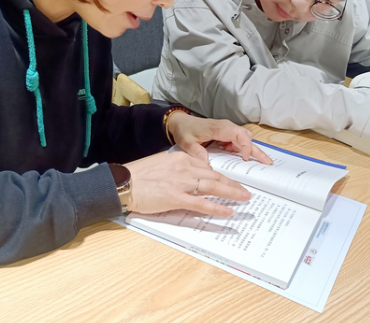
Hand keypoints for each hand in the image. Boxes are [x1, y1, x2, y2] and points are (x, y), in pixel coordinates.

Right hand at [125, 152, 250, 216]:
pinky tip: (228, 211)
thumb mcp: (162, 165)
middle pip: (215, 176)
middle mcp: (184, 167)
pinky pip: (201, 203)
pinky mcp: (176, 198)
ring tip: (245, 198)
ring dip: (232, 193)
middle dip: (232, 184)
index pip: (207, 167)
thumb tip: (192, 179)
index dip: (221, 176)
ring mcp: (181, 183)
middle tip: (245, 190)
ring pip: (213, 187)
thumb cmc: (139, 175)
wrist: (123, 182)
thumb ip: (179, 169)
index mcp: (181, 157)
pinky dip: (217, 208)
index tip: (229, 181)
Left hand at [168, 113, 272, 164]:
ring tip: (257, 164)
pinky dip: (242, 150)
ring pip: (245, 139)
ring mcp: (227, 130)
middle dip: (257, 150)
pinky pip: (239, 141)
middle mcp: (226, 127)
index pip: (239, 134)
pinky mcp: (226, 134)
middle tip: (267, 163)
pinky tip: (239, 159)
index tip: (245, 158)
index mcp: (219, 128)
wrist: (181, 122)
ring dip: (250, 150)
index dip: (245, 146)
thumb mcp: (186, 142)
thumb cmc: (185, 130)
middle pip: (247, 137)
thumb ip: (195, 151)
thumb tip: (206, 161)